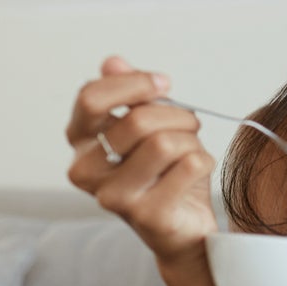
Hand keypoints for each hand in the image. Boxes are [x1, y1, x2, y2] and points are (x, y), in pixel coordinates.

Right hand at [66, 56, 218, 267]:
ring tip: (189, 154)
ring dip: (192, 142)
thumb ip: (130, 94)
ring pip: (166, 143)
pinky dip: (205, 162)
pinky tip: (194, 176)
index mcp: (82, 142)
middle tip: (189, 127)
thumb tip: (113, 62)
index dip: (134, 83)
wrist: (184, 224)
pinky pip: (191, 166)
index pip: (91, 99)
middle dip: (178, 117)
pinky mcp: (145, 215)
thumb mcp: (150, 123)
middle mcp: (86, 171)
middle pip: (138, 120)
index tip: (163, 83)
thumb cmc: (166, 169)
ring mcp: (112, 197)